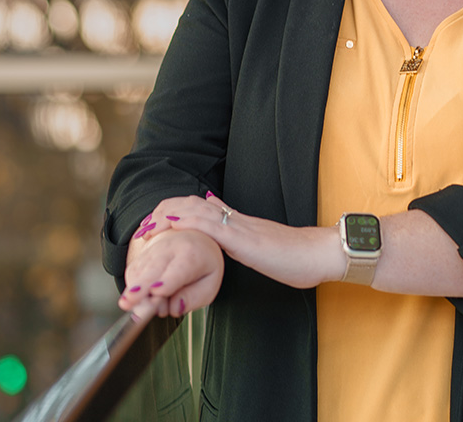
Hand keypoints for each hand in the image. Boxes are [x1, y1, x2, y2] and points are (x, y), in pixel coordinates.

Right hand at [118, 224, 223, 316]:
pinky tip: (142, 296)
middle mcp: (172, 248)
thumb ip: (194, 298)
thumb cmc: (204, 265)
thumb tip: (174, 308)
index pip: (179, 270)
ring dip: (135, 292)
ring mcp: (154, 249)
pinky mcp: (141, 255)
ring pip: (139, 271)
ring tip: (142, 308)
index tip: (158, 291)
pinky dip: (133, 287)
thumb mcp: (209, 284)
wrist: (196, 237)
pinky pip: (132, 272)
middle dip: (140, 286)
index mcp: (193, 256)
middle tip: (128, 303)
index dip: (168, 281)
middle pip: (153, 269)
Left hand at [165, 194, 344, 289]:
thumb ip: (245, 242)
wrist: (318, 254)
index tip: (157, 222)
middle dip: (166, 211)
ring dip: (169, 215)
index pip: (203, 208)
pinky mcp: (243, 239)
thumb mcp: (264, 249)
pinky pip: (211, 226)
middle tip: (143, 225)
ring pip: (198, 210)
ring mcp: (240, 227)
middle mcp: (237, 220)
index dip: (177, 211)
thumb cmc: (296, 258)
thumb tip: (230, 239)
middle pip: (194, 204)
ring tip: (148, 225)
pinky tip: (172, 225)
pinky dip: (187, 222)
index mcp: (241, 224)